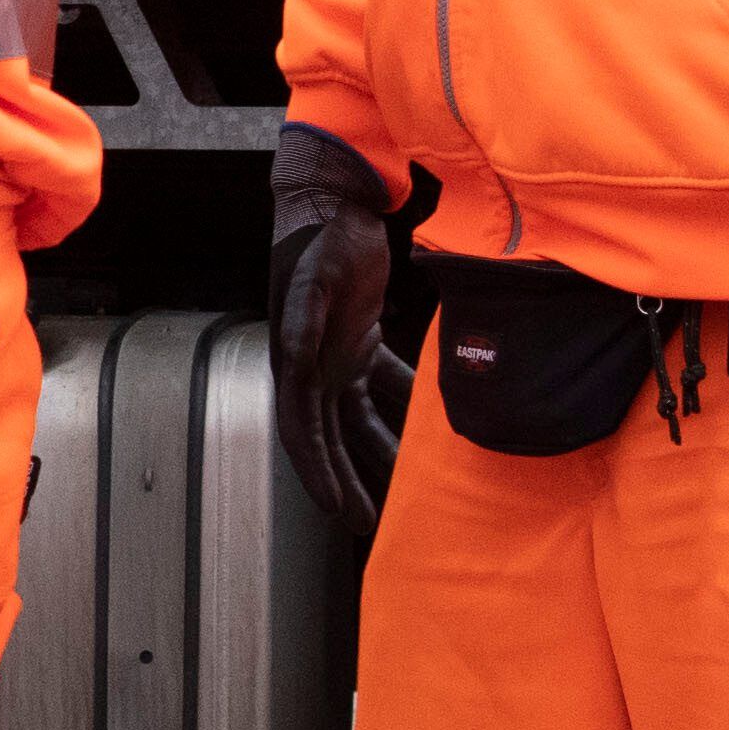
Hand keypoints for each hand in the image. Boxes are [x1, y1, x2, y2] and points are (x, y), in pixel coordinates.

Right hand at [266, 129, 398, 533]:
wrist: (338, 205)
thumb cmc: (320, 240)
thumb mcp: (312, 278)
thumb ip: (303, 319)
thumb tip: (295, 361)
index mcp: (294, 363)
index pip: (303, 431)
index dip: (318, 472)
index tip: (338, 508)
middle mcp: (313, 371)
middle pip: (332, 440)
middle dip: (348, 482)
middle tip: (369, 524)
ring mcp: (338, 360)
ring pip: (361, 423)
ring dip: (380, 455)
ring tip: (408, 493)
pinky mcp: (362, 345)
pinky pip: (388, 389)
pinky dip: (406, 411)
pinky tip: (434, 433)